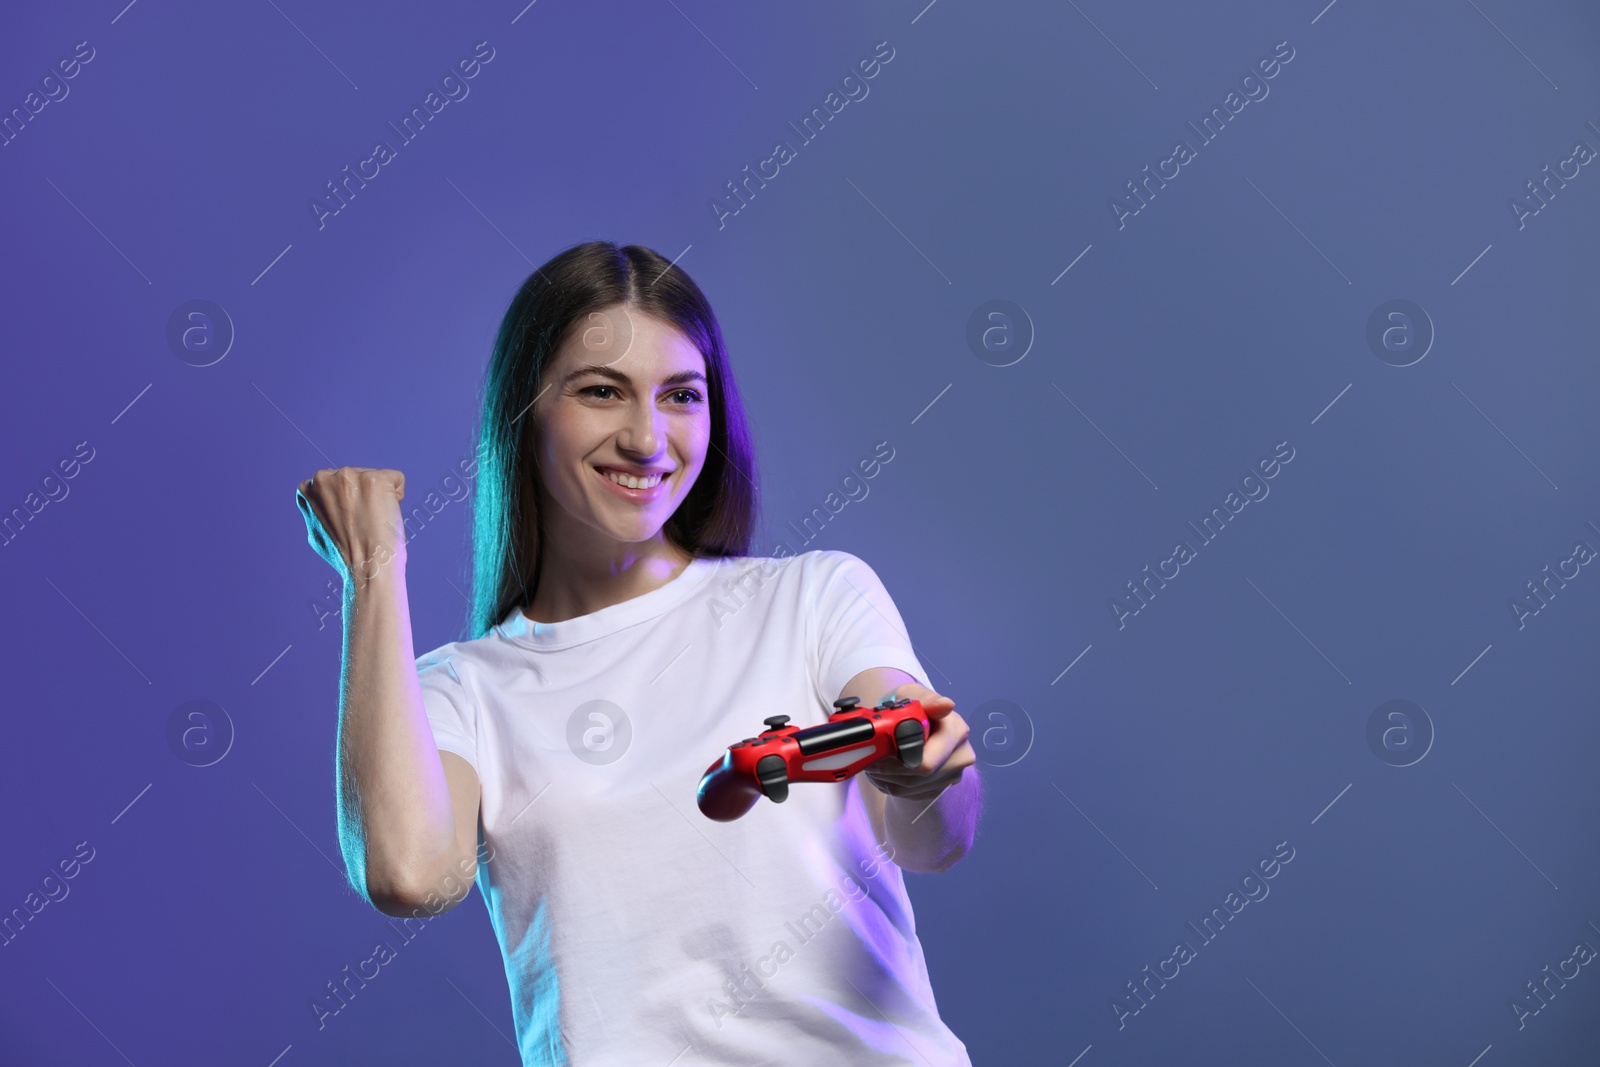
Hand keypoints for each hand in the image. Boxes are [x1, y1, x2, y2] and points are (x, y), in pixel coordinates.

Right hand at [296, 467, 407, 588]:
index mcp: (308, 488)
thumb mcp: (316, 530)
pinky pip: (396, 479)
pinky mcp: (376, 478)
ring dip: (379, 496)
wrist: (366, 564)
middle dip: (362, 495)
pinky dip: (397, 495)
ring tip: (373, 520)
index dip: (345, 502)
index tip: (348, 520)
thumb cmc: (345, 555)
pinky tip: (387, 514)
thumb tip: (322, 503)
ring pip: (375, 477)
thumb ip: (318, 510)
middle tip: (361, 522)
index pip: (332, 482)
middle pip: (355, 477)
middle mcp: (325, 477)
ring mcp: (350, 476)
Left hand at [862, 682, 974, 800]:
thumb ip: (927, 700)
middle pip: (916, 776)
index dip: (897, 760)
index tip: (878, 751)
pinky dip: (891, 783)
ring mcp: (951, 776)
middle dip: (888, 768)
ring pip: (910, 787)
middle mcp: (961, 756)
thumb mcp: (914, 694)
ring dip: (885, 777)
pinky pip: (909, 794)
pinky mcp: (939, 788)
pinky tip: (884, 770)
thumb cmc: (913, 706)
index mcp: (958, 732)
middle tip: (869, 757)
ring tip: (874, 761)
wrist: (915, 723)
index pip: (927, 762)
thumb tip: (946, 705)